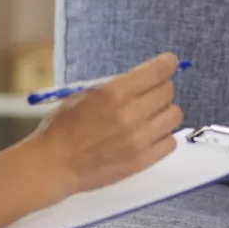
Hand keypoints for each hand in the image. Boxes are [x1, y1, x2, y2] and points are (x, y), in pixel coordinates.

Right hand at [21, 53, 184, 196]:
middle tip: (152, 93)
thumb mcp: (82, 95)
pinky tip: (150, 135)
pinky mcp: (142, 161)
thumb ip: (114, 88)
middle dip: (161, 88)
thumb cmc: (62, 128)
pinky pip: (170, 142)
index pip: (156, 72)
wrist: (54, 165)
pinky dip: (163, 136)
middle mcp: (130, 114)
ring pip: (174, 116)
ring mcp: (138, 140)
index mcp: (113, 94)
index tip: (169, 63)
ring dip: (165, 112)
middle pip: (168, 92)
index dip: (166, 64)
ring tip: (151, 116)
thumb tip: (140, 81)